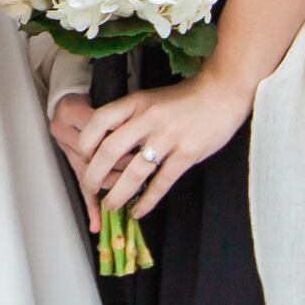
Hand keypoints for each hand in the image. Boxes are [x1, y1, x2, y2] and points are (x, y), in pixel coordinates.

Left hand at [61, 76, 248, 221]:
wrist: (221, 94)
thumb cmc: (184, 99)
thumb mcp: (151, 99)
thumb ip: (130, 118)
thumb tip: (106, 144)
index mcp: (136, 102)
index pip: (99, 120)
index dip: (86, 142)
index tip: (82, 157)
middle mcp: (148, 119)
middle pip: (110, 150)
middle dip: (94, 175)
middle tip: (89, 188)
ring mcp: (168, 137)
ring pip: (134, 172)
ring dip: (118, 194)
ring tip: (110, 206)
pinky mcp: (187, 154)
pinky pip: (161, 182)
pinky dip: (147, 200)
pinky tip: (138, 210)